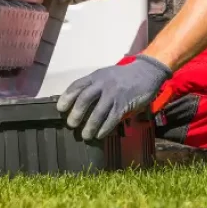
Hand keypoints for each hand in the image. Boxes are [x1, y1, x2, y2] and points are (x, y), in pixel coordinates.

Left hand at [57, 54, 171, 139]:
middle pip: (85, 99)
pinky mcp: (124, 104)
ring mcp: (114, 94)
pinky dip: (104, 128)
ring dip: (89, 125)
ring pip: (98, 112)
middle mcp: (103, 84)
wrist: (146, 72)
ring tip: (85, 135)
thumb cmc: (123, 76)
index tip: (60, 108)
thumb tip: (78, 104)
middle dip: (76, 113)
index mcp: (96, 76)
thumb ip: (94, 87)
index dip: (67, 97)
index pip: (77, 86)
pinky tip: (99, 135)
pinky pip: (112, 118)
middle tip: (71, 125)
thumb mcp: (106, 76)